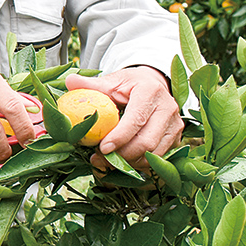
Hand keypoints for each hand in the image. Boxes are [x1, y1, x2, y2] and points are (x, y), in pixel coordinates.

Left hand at [65, 66, 182, 171]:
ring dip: (129, 163)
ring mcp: (175, 125)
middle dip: (121, 155)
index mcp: (150, 92)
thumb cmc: (130, 84)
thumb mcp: (111, 81)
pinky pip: (157, 159)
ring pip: (153, 155)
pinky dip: (138, 164)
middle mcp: (168, 108)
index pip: (136, 120)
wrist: (153, 85)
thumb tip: (69, 82)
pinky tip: (121, 162)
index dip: (119, 138)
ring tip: (106, 162)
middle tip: (98, 159)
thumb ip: (91, 85)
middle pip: (146, 142)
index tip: (101, 148)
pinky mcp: (175, 138)